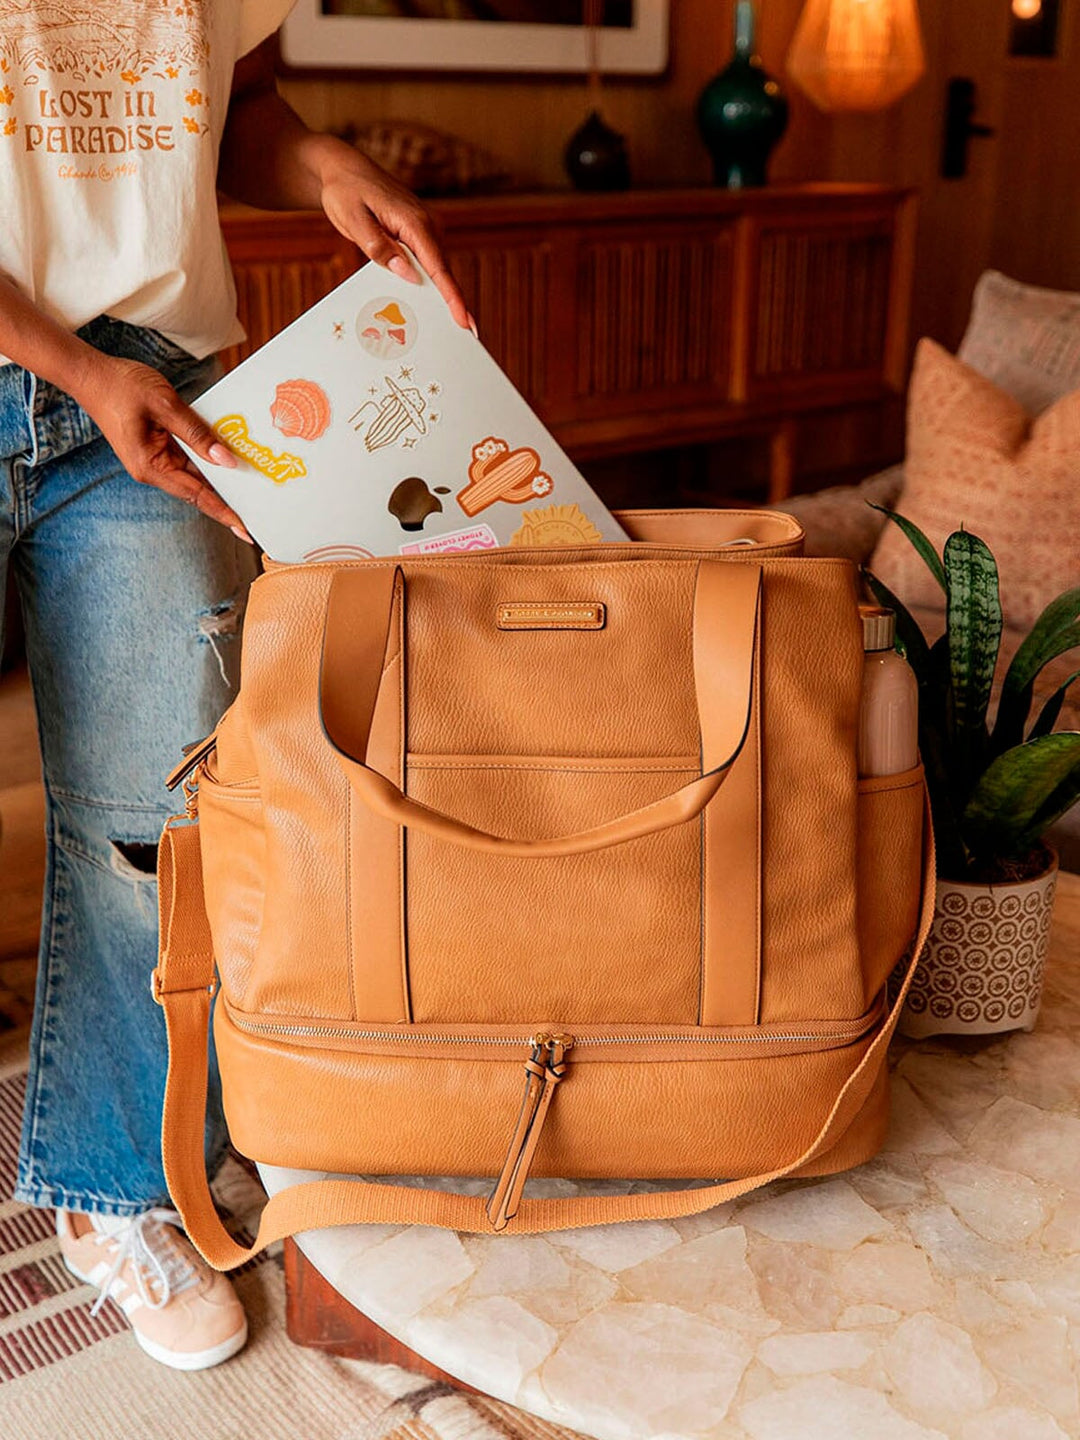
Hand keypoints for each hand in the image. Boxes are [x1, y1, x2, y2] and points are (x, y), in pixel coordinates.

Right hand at [76, 355, 251, 539]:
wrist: (90, 374)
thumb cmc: (121, 386)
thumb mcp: (165, 405)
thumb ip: (197, 434)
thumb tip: (226, 461)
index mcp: (151, 467)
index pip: (196, 495)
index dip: (223, 511)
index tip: (245, 529)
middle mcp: (152, 469)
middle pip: (198, 488)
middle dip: (227, 497)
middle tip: (259, 509)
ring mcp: (154, 459)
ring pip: (195, 473)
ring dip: (219, 477)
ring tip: (251, 484)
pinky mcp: (156, 447)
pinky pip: (187, 457)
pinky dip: (207, 457)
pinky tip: (227, 456)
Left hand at [318, 148, 473, 331]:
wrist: (342, 168)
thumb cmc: (345, 191)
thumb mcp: (354, 220)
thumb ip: (380, 248)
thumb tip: (408, 274)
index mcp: (414, 222)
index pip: (438, 268)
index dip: (453, 298)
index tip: (466, 322)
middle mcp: (428, 225)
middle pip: (444, 274)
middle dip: (452, 305)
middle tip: (463, 339)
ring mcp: (426, 229)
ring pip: (436, 271)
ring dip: (439, 298)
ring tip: (444, 329)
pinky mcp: (418, 234)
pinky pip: (427, 264)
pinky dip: (427, 284)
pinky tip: (422, 304)